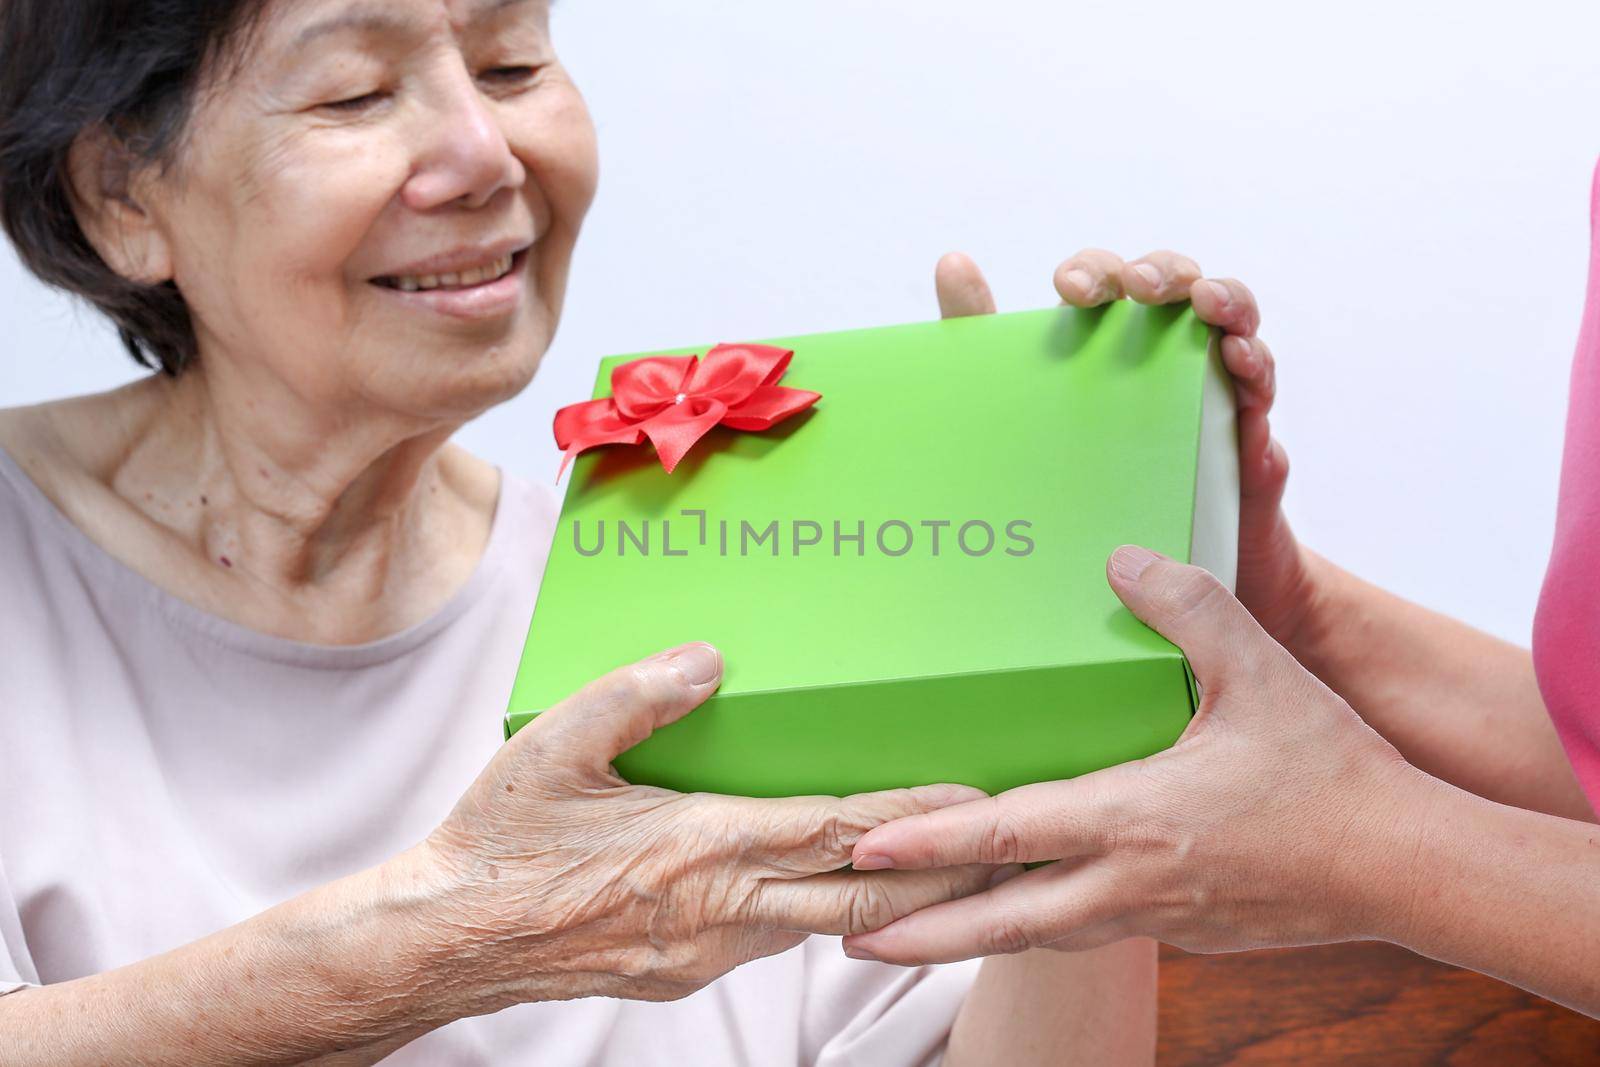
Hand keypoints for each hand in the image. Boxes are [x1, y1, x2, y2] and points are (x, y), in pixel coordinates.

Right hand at [413, 643, 993, 1006]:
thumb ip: (637, 695)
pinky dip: (821, 913)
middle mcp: (721, 911)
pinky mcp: (687, 973)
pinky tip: (826, 886)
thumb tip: (710, 659)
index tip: (977, 802)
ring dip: (884, 898)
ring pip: (822, 924)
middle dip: (938, 878)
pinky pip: (775, 937)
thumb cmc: (499, 840)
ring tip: (933, 863)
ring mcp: (707, 952)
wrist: (448, 939)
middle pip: (861, 900)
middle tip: (1000, 853)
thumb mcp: (556, 746)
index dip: (914, 818)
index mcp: (699, 848)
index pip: (836, 831)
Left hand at [837, 548, 1433, 963]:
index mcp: (1133, 817)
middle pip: (1000, 921)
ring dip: (971, 938)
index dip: (927, 844)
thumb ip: (1188, 607)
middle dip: (919, 933)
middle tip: (849, 938)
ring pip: (1040, 935)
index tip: (862, 854)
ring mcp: (1154, 915)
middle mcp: (1129, 880)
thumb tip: (1123, 560)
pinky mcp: (1181, 929)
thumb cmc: (1330, 773)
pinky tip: (1027, 908)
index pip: (1004, 834)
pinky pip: (1091, 929)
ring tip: (913, 936)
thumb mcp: (1258, 671)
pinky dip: (1040, 926)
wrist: (1406, 866)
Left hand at [934, 250, 1315, 649]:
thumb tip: (952, 262)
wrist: (1154, 589)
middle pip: (1174, 286)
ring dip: (1224, 299)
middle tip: (1137, 288)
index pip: (1106, 285)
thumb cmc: (1088, 490)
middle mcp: (1161, 358)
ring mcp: (1210, 393)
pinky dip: (1255, 368)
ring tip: (1204, 302)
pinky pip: (1259, 394)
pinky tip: (1238, 361)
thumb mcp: (1028, 422)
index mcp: (1106, 347)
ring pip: (1232, 322)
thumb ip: (982, 347)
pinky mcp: (1246, 440)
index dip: (1093, 273)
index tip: (1067, 291)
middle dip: (1160, 272)